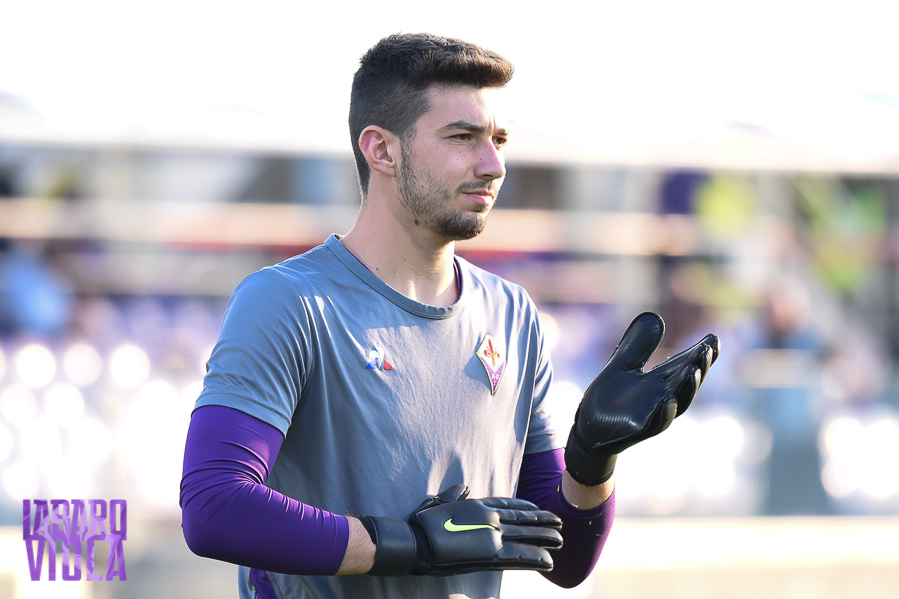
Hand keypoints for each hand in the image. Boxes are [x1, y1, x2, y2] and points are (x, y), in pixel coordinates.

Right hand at [358, 484, 562, 575]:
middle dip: (543, 521)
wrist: (417, 543)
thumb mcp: (439, 501)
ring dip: (546, 538)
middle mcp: (490, 518)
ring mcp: (493, 536)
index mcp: (478, 505)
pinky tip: (549, 561)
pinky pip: (521, 557)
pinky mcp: (491, 556)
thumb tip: (463, 486)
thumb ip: (455, 494)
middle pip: (523, 518)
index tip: (539, 507)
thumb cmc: (422, 523)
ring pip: (527, 536)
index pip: (509, 503)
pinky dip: (537, 558)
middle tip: (560, 522)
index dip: (527, 505)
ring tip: (561, 540)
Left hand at [564, 312, 718, 485]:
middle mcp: (663, 398)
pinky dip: (664, 413)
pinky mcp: (639, 430)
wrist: (588, 425)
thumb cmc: (609, 396)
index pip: (686, 366)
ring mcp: (653, 415)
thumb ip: (638, 344)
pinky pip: (655, 423)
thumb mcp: (622, 363)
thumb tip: (654, 316)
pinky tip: (669, 400)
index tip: (713, 338)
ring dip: (687, 388)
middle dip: (698, 367)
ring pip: (677, 402)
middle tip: (707, 350)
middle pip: (687, 383)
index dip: (701, 355)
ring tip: (694, 370)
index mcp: (662, 382)